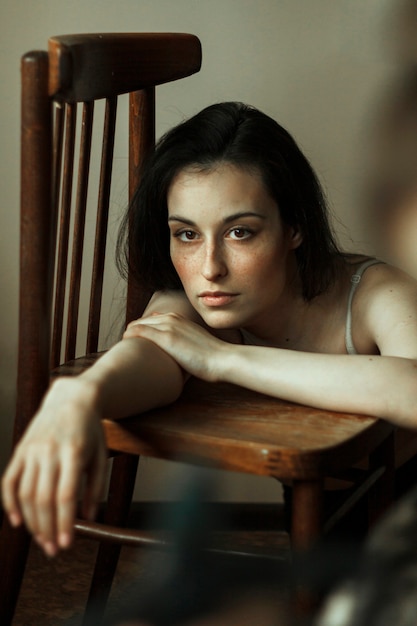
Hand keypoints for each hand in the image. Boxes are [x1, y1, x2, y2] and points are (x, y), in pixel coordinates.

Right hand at [1, 377, 106, 555]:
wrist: (71, 398)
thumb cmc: (90, 429)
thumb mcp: (102, 455)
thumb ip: (96, 487)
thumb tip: (88, 518)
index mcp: (73, 452)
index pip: (65, 496)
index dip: (64, 523)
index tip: (66, 544)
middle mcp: (49, 451)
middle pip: (43, 499)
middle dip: (47, 529)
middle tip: (53, 550)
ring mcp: (31, 450)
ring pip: (25, 494)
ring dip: (31, 522)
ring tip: (41, 539)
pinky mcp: (20, 450)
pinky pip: (9, 480)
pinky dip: (9, 503)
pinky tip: (17, 521)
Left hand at [123, 313, 225, 381]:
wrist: (223, 359)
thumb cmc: (212, 358)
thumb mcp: (196, 345)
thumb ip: (184, 344)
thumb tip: (179, 355)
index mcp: (179, 319)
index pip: (151, 320)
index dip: (141, 331)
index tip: (135, 344)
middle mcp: (172, 318)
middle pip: (141, 322)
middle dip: (131, 333)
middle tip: (124, 348)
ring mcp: (168, 327)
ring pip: (137, 325)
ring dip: (128, 336)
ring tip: (121, 349)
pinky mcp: (166, 338)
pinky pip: (138, 332)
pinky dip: (128, 337)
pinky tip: (123, 346)